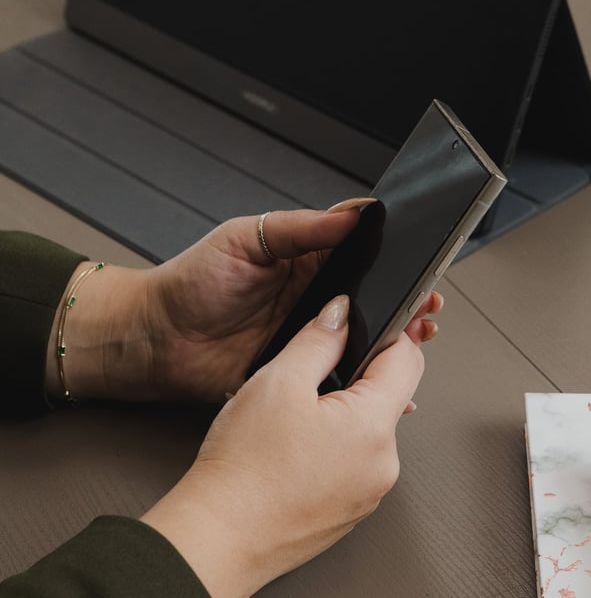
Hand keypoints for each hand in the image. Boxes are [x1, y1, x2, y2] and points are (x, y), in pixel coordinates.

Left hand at [45, 202, 441, 402]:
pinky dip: (363, 379)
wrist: (156, 340)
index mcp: (303, 259)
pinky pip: (338, 374)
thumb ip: (298, 228)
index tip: (420, 262)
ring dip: (391, 340)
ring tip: (416, 339)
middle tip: (426, 306)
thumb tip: (350, 214)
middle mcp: (311, 298)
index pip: (360, 252)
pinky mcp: (298, 371)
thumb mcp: (243, 239)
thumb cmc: (191, 283)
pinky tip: (383, 382)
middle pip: (372, 298)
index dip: (392, 257)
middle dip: (405, 302)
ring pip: (362, 338)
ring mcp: (306, 336)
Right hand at [141, 294, 425, 597]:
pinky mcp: (349, 511)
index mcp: (374, 427)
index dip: (386, 334)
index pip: (407, 360)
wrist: (219, 538)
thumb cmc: (243, 471)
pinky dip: (329, 451)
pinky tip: (290, 454)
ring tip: (289, 425)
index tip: (362, 327)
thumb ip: (319, 339)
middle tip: (306, 382)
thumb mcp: (279, 381)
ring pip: (366, 432)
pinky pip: (350, 465)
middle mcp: (384, 464)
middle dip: (353, 379)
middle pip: (387, 397)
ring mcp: (369, 492)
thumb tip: (341, 314)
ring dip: (338, 417)